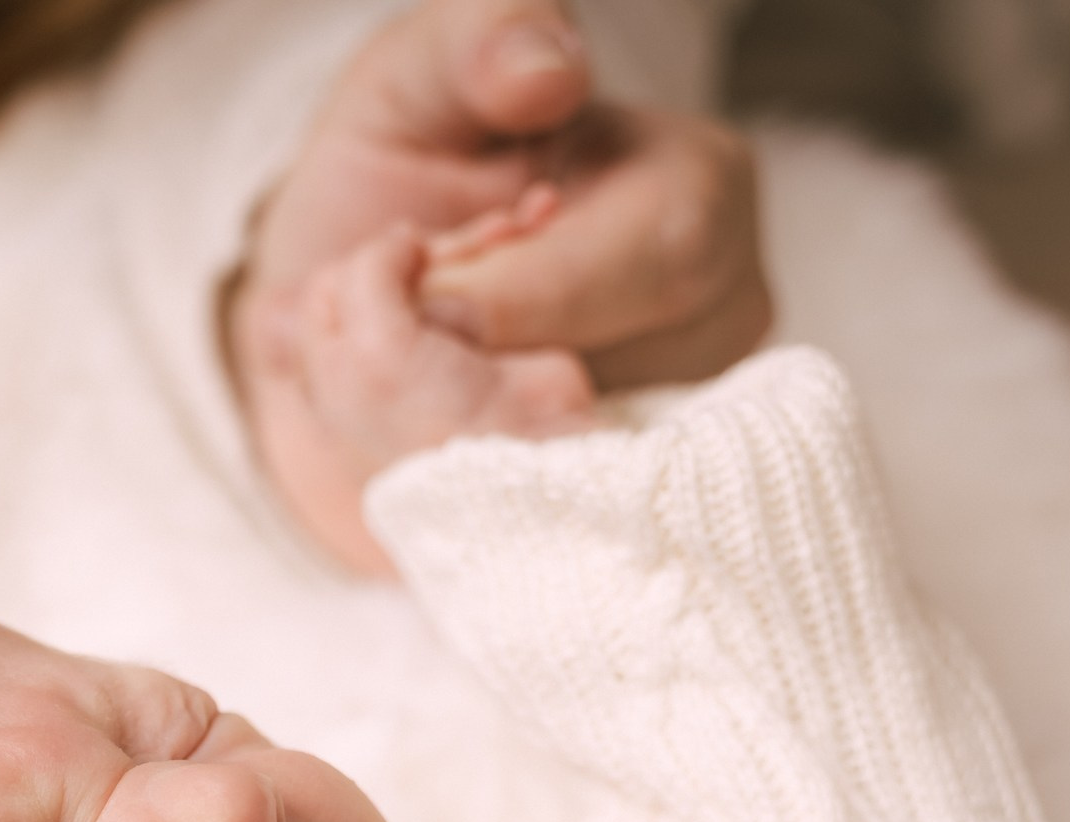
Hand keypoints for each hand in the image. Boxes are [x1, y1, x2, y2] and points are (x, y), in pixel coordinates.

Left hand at [228, 0, 770, 534]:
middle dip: (473, 365)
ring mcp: (668, 427)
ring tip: (378, 366)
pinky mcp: (598, 506)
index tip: (420, 286)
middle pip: (622, 378)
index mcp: (701, 194)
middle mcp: (717, 322)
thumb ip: (483, 43)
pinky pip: (533, 526)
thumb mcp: (425, 73)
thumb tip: (549, 72)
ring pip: (571, 464)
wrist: (352, 285)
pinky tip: (389, 429)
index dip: (523, 290)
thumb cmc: (411, 159)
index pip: (661, 262)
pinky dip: (439, 483)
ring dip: (444, 429)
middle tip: (379, 331)